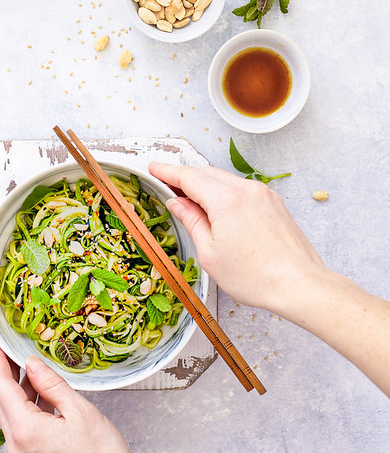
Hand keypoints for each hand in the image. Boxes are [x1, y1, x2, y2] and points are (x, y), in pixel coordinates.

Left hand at [0, 339, 164, 452]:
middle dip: (5, 372)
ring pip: (11, 413)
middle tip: (11, 349)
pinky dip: (27, 405)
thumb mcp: (79, 410)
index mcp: (25, 429)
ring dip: (18, 389)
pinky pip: (21, 426)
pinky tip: (42, 393)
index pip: (2, 386)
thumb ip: (51, 384)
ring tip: (31, 366)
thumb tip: (32, 364)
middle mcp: (17, 444)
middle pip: (2, 400)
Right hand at [149, 163, 389, 395]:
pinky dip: (226, 194)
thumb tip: (177, 203)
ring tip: (193, 205)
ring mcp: (263, 194)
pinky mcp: (275, 203)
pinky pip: (243, 190)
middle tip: (168, 188)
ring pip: (226, 181)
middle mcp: (246, 189)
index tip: (154, 168)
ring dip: (207, 187)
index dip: (168, 171)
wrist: (299, 284)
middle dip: (186, 179)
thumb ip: (192, 221)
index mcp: (225, 200)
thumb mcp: (210, 253)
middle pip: (207, 174)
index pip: (189, 176)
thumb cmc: (255, 276)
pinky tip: (221, 212)